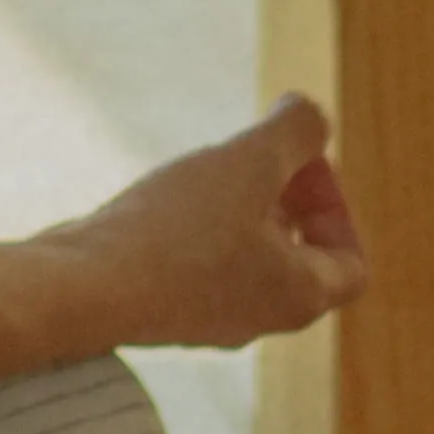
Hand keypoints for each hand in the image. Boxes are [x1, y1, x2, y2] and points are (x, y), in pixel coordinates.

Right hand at [61, 100, 359, 357]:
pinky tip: (163, 196)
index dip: (338, 207)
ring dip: (240, 209)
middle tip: (257, 154)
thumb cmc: (176, 232)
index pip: (351, 265)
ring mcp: (205, 318)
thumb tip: (310, 114)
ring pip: (245, 259)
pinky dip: (196, 227)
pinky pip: (197, 265)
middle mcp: (257, 317)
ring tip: (210, 168)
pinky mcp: (159, 309)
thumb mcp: (250, 161)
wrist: (82, 288)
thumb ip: (296, 131)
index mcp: (297, 297)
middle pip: (298, 258)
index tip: (299, 163)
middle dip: (287, 198)